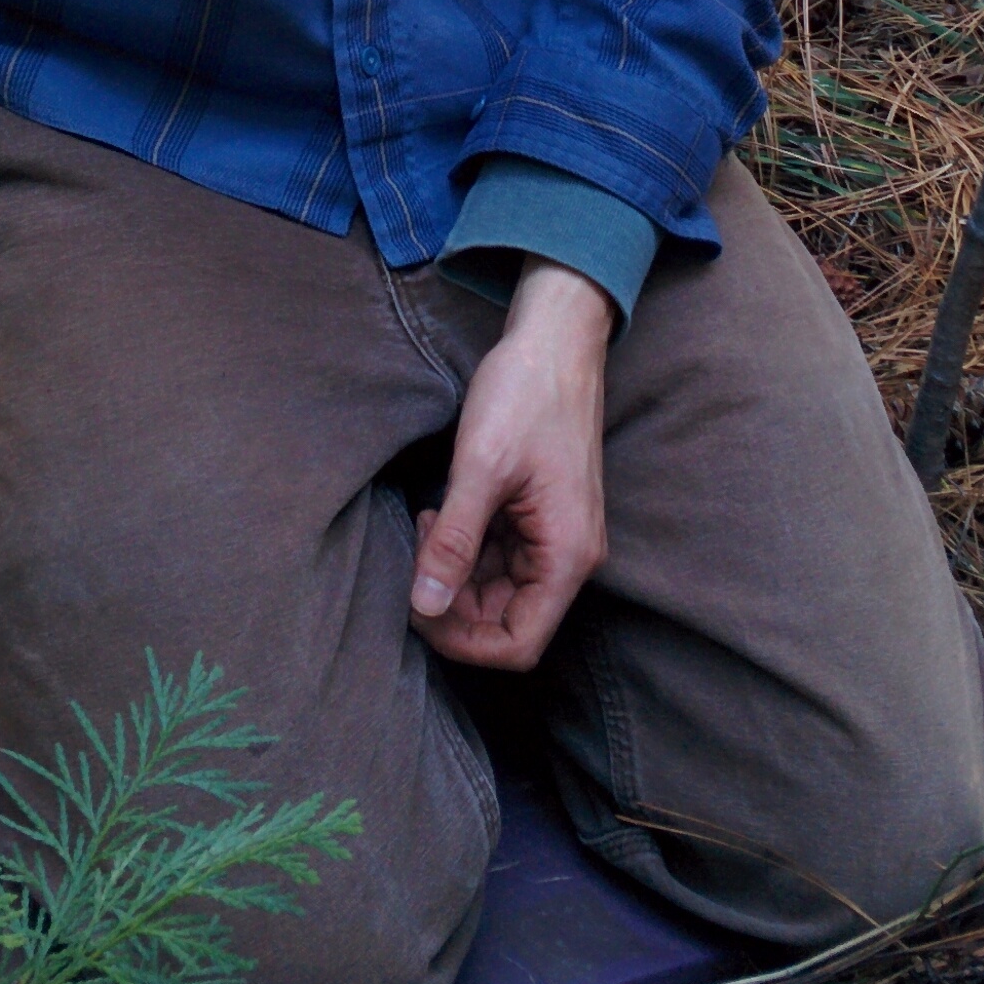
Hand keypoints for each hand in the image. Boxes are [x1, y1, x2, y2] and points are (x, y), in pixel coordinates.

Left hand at [409, 259, 611, 671]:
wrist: (554, 339)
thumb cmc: (526, 394)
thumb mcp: (480, 468)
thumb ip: (453, 542)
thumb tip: (426, 605)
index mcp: (566, 556)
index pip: (518, 644)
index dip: (463, 641)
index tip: (419, 606)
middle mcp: (567, 557)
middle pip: (504, 621)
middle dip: (451, 601)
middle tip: (416, 551)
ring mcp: (553, 537)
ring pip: (496, 591)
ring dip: (453, 572)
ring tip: (426, 523)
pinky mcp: (537, 518)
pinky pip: (497, 558)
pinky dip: (463, 548)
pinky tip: (439, 515)